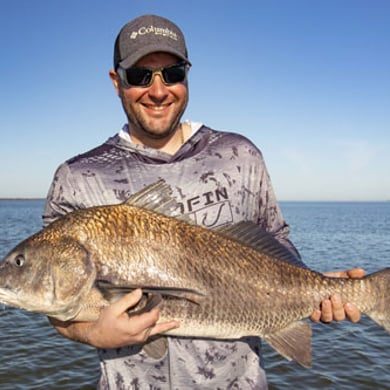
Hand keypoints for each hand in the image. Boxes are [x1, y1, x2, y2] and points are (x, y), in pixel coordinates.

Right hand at [51, 289, 179, 348]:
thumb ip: (128, 301)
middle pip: (155, 319)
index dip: (156, 304)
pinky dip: (165, 327)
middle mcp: (140, 335)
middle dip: (156, 307)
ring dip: (160, 317)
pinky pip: (155, 332)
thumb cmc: (104, 322)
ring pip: (155, 325)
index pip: (152, 316)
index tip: (155, 295)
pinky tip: (175, 324)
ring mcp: (140, 338)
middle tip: (157, 296)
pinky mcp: (139, 339)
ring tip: (172, 312)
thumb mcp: (114, 309)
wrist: (97, 337)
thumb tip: (140, 291)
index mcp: (134, 328)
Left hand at [310, 268, 364, 322]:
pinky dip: (316, 316)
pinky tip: (316, 310)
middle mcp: (335, 314)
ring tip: (325, 300)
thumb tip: (361, 271)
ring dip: (327, 311)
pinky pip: (315, 319)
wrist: (311, 280)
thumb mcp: (340, 277)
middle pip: (340, 317)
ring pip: (328, 319)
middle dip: (338, 308)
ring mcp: (324, 315)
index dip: (353, 313)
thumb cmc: (329, 281)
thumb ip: (351, 275)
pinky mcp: (313, 314)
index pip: (354, 317)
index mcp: (345, 308)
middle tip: (334, 296)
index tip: (349, 304)